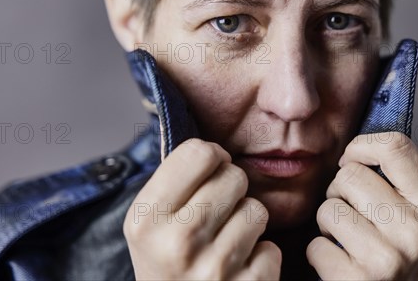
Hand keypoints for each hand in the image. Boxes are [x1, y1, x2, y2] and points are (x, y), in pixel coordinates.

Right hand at [124, 138, 280, 279]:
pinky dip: (259, 256)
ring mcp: (214, 269)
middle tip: (217, 211)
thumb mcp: (148, 226)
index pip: (198, 152)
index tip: (210, 169)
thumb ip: (173, 183)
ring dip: (246, 223)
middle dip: (231, 189)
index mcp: (146, 217)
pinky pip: (271, 247)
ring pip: (257, 209)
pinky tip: (238, 268)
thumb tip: (212, 148)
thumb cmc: (164, 265)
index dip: (210, 157)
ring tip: (226, 242)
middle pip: (233, 176)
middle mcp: (177, 241)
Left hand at [307, 132, 417, 279]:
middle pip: (349, 174)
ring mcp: (390, 258)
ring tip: (349, 242)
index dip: (362, 146)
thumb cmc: (401, 261)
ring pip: (328, 207)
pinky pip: (316, 245)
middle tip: (354, 217)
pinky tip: (342, 267)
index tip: (353, 159)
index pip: (396, 146)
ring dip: (329, 225)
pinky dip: (321, 256)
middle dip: (340, 193)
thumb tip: (358, 147)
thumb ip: (400, 183)